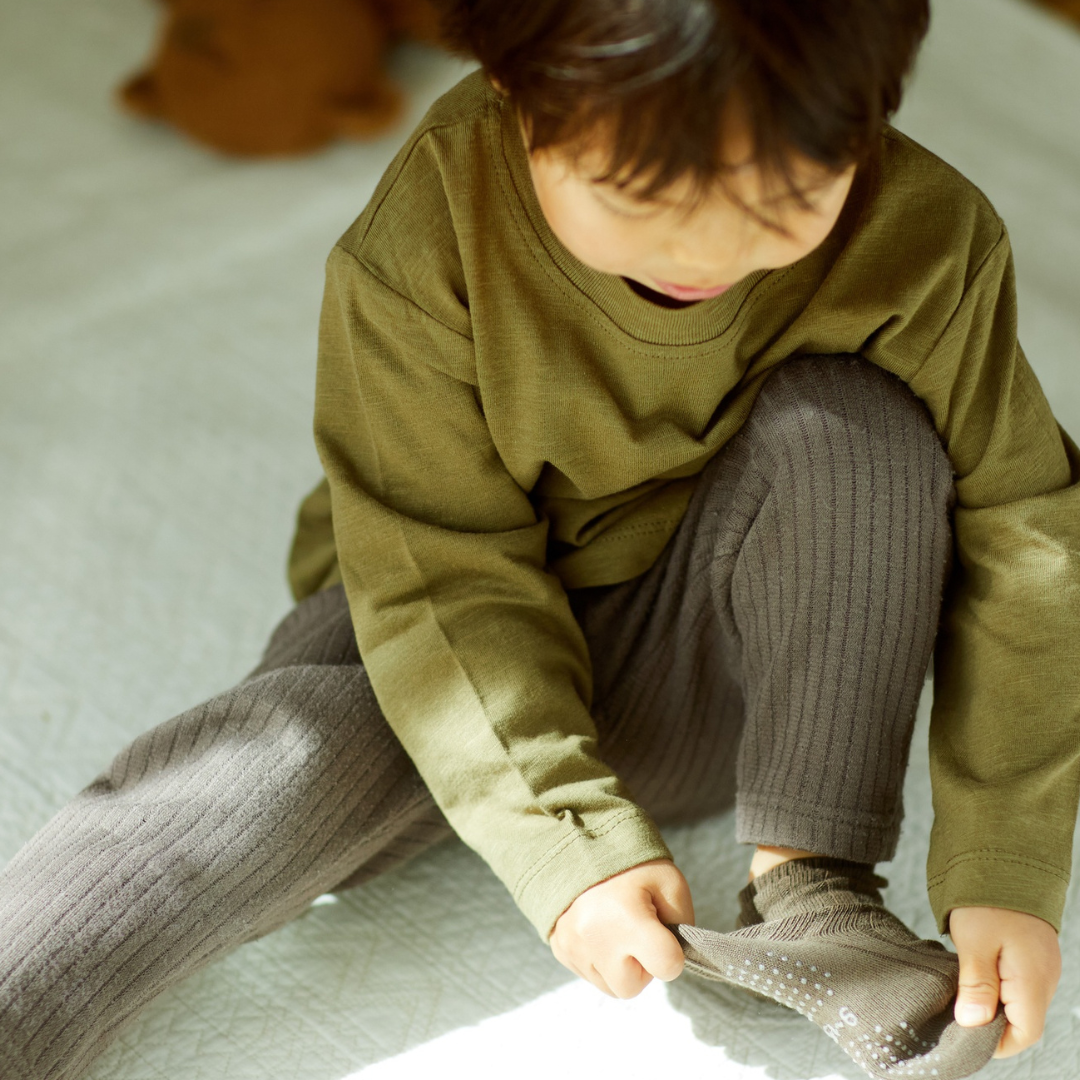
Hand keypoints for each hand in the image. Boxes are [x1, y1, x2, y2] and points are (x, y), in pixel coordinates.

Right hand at [548, 859, 693, 998]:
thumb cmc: (631, 865)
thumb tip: (676, 957)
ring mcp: (574, 946)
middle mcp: (595, 939)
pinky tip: (601, 931)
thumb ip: (683, 924)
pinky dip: (599, 960)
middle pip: (632, 987)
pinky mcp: (561, 949)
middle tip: (638, 932)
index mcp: (627, 919)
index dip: (672, 953)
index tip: (662, 931)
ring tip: (617, 929)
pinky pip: (589, 974)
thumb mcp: (670, 882)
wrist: (581, 844)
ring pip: (609, 986)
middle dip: (641, 966)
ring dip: (619, 966)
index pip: (668, 967)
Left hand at [949, 905, 1060, 1056]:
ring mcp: (1042, 967)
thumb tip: (971, 1023)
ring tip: (960, 994)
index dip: (994, 1042)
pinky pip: (1019, 986)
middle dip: (990, 1026)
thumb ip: (976, 985)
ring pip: (1019, 1004)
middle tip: (954, 1015)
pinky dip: (997, 989)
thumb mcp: (974, 941)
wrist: (1006, 861)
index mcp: (1034, 980)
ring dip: (992, 1006)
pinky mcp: (1033, 957)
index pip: (1024, 1033)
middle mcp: (1045, 979)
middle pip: (1022, 1022)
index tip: (963, 1036)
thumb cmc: (987, 899)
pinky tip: (974, 977)